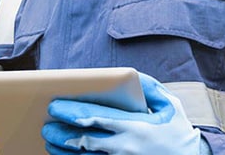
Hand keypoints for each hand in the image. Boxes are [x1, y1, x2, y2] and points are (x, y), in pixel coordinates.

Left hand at [41, 72, 211, 154]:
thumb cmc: (178, 131)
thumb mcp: (170, 105)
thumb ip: (150, 87)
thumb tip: (130, 76)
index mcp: (135, 126)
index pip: (97, 118)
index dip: (72, 112)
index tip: (55, 107)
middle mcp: (125, 147)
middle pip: (84, 140)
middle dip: (61, 133)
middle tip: (46, 126)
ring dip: (63, 150)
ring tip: (50, 141)